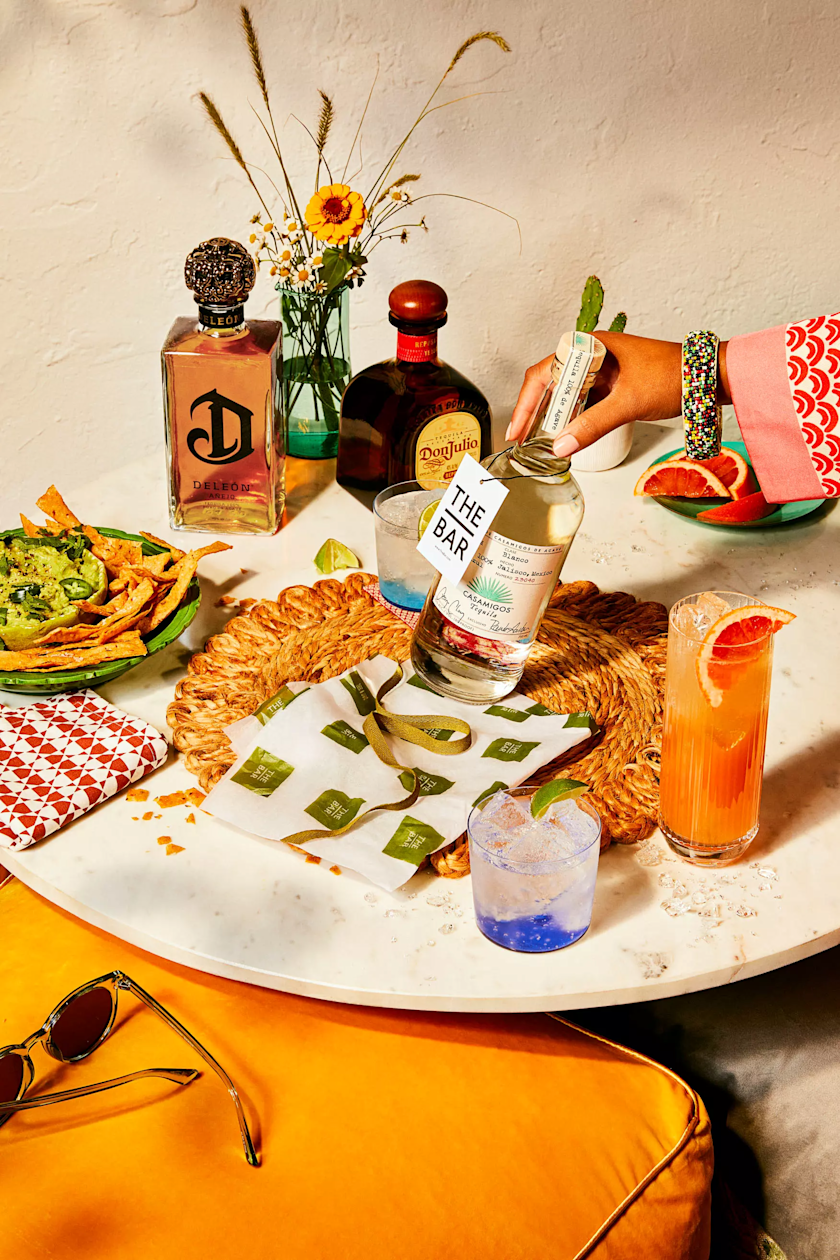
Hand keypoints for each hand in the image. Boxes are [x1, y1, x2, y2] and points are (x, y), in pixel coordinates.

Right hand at [506, 333, 730, 456]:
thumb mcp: (628, 403)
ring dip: (553, 418)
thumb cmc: (675, 377)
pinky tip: (567, 436)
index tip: (518, 430)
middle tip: (524, 441)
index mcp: (592, 346)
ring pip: (566, 394)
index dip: (526, 403)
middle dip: (535, 412)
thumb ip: (592, 426)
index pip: (544, 373)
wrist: (710, 377)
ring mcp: (603, 370)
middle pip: (550, 383)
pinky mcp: (613, 384)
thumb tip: (560, 448)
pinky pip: (583, 402)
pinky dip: (572, 419)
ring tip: (541, 442)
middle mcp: (593, 355)